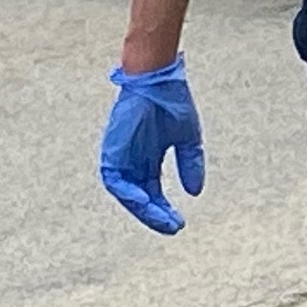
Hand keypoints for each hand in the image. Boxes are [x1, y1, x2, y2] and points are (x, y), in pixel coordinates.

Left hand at [100, 57, 205, 233]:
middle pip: (141, 197)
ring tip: (161, 219)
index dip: (165, 210)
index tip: (179, 224)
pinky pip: (115, 180)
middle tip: (172, 227)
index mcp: (149, 158)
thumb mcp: (188, 139)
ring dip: (142, 209)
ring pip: (126, 193)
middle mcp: (133, 161)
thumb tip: (195, 192)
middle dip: (155, 215)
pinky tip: (145, 201)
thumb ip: (190, 164)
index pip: (153, 193)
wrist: (157, 79)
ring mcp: (121, 156)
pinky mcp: (111, 150)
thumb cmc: (172, 102)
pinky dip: (128, 193)